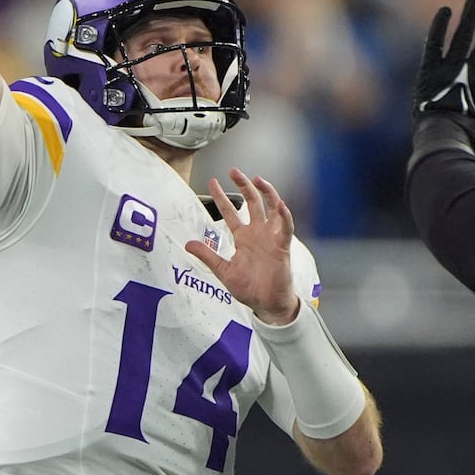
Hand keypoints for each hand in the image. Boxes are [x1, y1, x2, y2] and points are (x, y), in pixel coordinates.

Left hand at [185, 169, 301, 324]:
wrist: (267, 304)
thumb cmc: (249, 288)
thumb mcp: (223, 270)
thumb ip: (208, 256)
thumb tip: (188, 243)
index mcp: (243, 237)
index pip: (230, 212)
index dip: (222, 197)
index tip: (213, 182)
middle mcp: (257, 233)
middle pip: (252, 202)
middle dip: (243, 186)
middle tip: (234, 171)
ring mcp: (271, 237)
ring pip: (271, 209)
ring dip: (267, 193)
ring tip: (259, 179)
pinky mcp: (282, 246)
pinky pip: (286, 227)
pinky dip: (284, 216)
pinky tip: (280, 205)